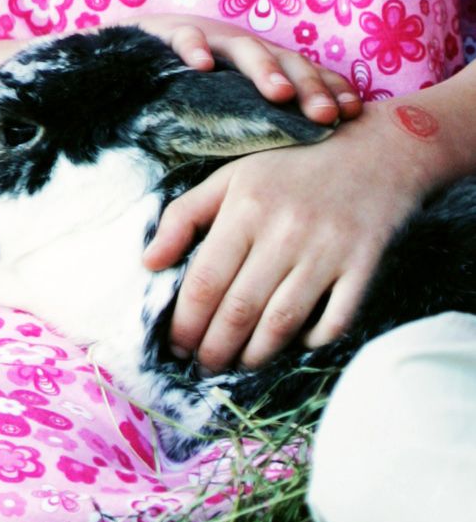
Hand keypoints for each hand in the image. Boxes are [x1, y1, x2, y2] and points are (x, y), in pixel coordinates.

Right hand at [133, 10, 360, 125]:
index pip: (308, 75)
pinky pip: (184, 35)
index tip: (351, 114)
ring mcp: (208, 39)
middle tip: (325, 115)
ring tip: (278, 94)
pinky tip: (200, 66)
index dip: (331, 90)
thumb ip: (261, 134)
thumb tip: (306, 178)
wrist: (127, 64)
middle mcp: (243, 50)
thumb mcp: (230, 115)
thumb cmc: (186, 99)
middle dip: (309, 86)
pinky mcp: (167, 32)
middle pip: (286, 61)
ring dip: (264, 68)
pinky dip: (194, 47)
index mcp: (264, 70)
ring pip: (244, 47)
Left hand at [142, 97, 441, 370]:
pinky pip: (335, 319)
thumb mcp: (230, 177)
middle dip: (214, 348)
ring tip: (238, 364)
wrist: (373, 156)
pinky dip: (313, 340)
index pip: (205, 280)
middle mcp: (284, 230)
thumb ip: (183, 216)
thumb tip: (147, 263)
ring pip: (282, 321)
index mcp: (245, 207)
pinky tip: (295, 345)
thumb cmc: (291, 169)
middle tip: (202, 365)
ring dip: (255, 353)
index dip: (185, 321)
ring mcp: (325, 250)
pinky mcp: (361, 266)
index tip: (175, 344)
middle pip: (240, 308)